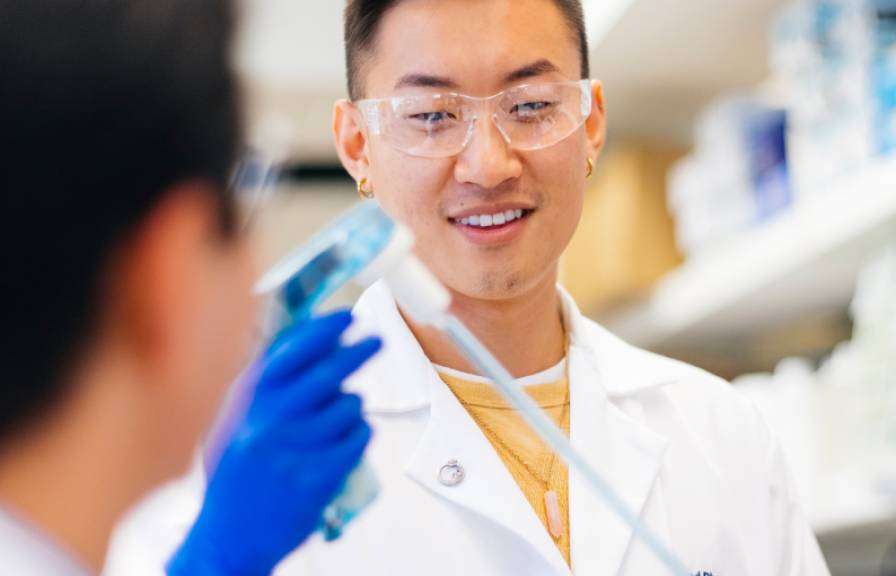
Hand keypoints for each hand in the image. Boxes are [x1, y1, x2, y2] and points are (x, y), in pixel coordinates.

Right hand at [167, 310, 380, 575]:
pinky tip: (347, 441)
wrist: (228, 537)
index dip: (322, 330)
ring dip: (353, 405)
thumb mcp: (238, 420)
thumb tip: (313, 341)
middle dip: (358, 351)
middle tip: (377, 341)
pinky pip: (357, 439)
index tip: (347, 317)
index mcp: (248, 402)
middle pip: (327, 372)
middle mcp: (269, 421)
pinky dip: (359, 434)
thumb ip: (269, 384)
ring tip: (340, 417)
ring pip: (348, 406)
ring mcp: (295, 450)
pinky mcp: (318, 477)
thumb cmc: (238, 474)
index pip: (290, 352)